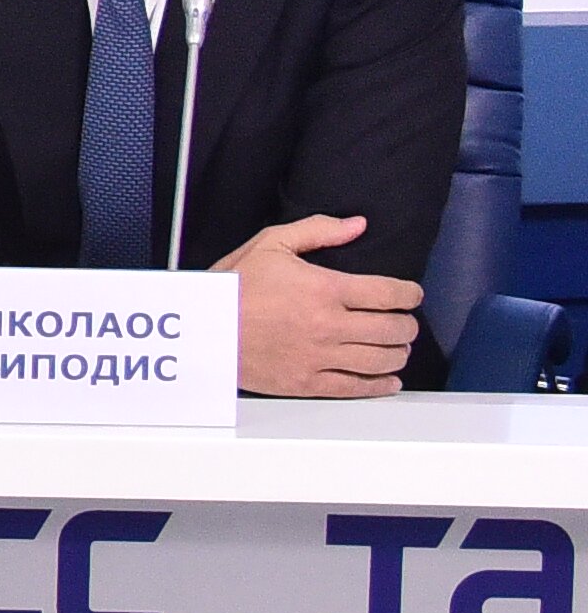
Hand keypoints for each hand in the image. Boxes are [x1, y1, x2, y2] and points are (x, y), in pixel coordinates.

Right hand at [227, 214, 421, 397]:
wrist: (201, 327)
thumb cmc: (232, 285)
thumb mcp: (269, 244)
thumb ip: (317, 231)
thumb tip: (357, 225)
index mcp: (324, 289)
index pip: (388, 294)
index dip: (409, 294)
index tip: (412, 294)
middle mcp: (329, 326)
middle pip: (393, 330)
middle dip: (407, 325)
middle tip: (405, 322)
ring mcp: (321, 357)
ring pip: (382, 360)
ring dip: (399, 353)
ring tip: (397, 347)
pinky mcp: (309, 383)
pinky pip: (357, 388)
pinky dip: (381, 385)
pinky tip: (388, 380)